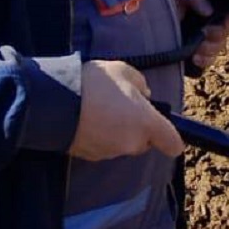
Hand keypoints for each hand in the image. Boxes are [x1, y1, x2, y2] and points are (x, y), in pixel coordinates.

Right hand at [69, 59, 183, 159]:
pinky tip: (87, 118)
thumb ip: (141, 85)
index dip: (172, 138)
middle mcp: (132, 144)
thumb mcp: (124, 71)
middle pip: (144, 142)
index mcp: (146, 124)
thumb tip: (144, 97)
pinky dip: (100, 136)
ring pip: (123, 144)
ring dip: (118, 131)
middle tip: (122, 106)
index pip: (173, 144)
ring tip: (101, 109)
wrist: (55, 103)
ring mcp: (110, 153)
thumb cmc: (96, 83)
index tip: (164, 127)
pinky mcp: (90, 157)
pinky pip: (103, 146)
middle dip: (138, 128)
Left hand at [172, 0, 228, 74]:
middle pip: (226, 32)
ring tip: (197, 49)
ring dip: (209, 49)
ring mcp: (205, 40)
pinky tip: (194, 58)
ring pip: (219, 47)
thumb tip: (209, 12)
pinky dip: (204, 60)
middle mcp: (212, 23)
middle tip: (203, 33)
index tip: (219, 21)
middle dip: (216, 35)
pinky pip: (209, 60)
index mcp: (212, 6)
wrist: (149, 23)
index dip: (228, 18)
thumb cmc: (168, 3)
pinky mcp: (198, 54)